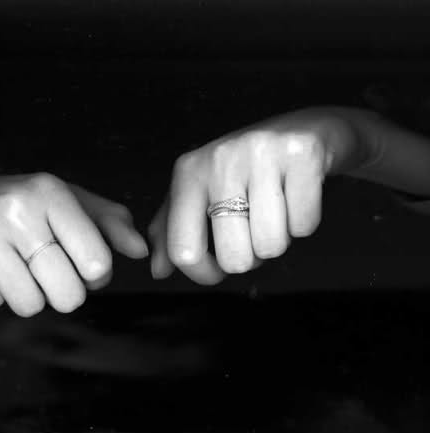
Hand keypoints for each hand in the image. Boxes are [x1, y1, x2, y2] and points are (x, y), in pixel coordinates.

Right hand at [0, 173, 147, 315]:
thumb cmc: (13, 205)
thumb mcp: (63, 202)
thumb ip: (106, 222)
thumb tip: (141, 250)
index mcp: (52, 192)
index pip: (97, 263)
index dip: (94, 276)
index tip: (81, 265)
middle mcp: (18, 207)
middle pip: (67, 294)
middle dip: (61, 292)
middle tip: (43, 270)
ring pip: (29, 304)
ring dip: (25, 295)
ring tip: (12, 267)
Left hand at [148, 107, 368, 284]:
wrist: (305, 128)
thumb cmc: (246, 168)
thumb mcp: (200, 192)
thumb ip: (172, 230)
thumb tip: (157, 270)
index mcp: (189, 172)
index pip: (183, 251)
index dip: (204, 274)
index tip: (217, 270)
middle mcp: (219, 159)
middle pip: (233, 257)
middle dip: (250, 258)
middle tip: (254, 230)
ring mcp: (260, 153)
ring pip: (270, 245)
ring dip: (278, 240)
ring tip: (276, 211)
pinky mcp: (302, 154)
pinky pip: (303, 226)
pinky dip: (303, 224)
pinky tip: (297, 198)